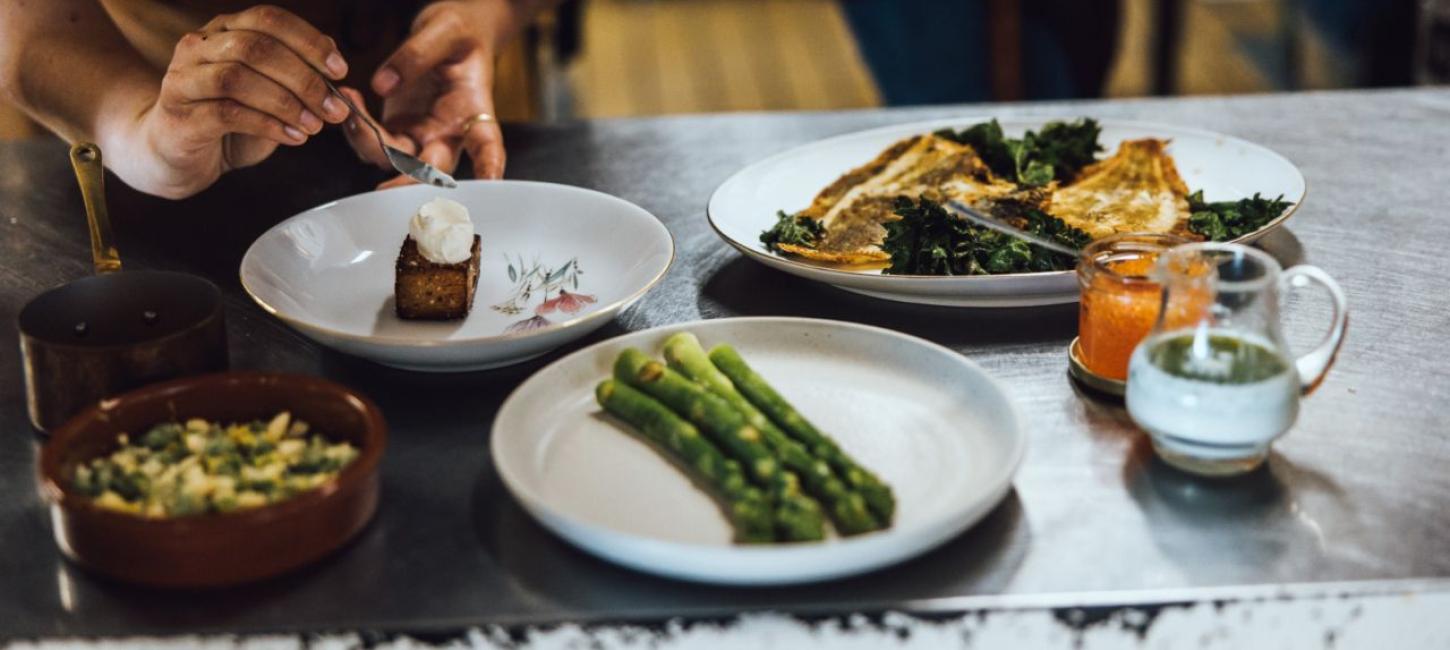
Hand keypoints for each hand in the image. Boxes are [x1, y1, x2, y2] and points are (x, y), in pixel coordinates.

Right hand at [133, 5, 350, 197]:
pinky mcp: (179, 114)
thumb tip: (335, 61)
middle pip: (257, 47)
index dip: (309, 42)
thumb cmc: (228, 120)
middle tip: (335, 108)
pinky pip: (227, 113)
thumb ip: (297, 72)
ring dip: (287, 103)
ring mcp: (183, 78)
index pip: (269, 19)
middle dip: (305, 78)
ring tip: (315, 127)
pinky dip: (267, 125)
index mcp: (225, 30)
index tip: (340, 70)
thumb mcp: (269, 92)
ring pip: (238, 77)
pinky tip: (294, 137)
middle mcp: (199, 46)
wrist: (176, 153)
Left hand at [343, 1, 506, 188]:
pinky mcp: (398, 131)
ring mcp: (422, 136)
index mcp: (473, 111)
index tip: (489, 179)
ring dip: (368, 143)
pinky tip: (350, 100)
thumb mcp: (446, 30)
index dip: (488, 164)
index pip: (486, 143)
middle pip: (432, 168)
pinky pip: (374, 143)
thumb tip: (383, 85)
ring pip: (395, 160)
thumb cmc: (460, 34)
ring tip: (350, 104)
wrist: (450, 35)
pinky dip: (356, 128)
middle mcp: (449, 133)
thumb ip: (417, 54)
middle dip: (407, 182)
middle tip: (384, 191)